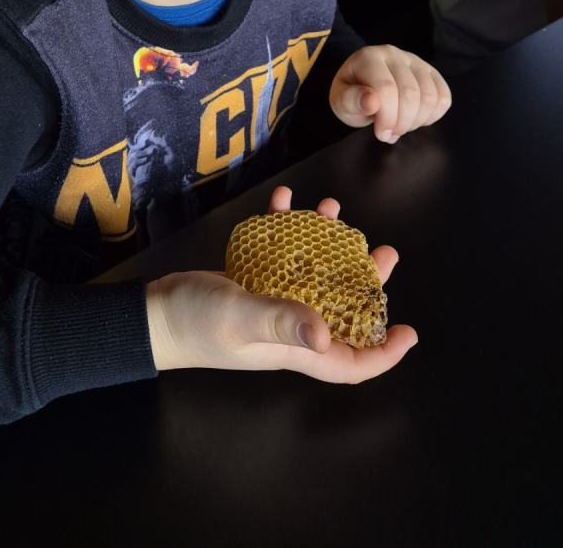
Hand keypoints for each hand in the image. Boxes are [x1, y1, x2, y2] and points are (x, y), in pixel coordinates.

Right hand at [145, 186, 416, 382]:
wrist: (153, 313)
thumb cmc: (195, 324)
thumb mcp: (239, 320)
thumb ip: (280, 321)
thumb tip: (327, 336)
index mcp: (295, 347)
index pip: (349, 362)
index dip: (383, 354)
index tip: (408, 332)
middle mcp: (289, 326)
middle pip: (341, 310)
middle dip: (366, 282)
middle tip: (382, 250)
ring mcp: (270, 301)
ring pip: (313, 274)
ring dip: (326, 244)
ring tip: (332, 211)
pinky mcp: (251, 280)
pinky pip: (278, 252)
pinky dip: (282, 226)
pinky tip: (282, 201)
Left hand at [329, 44, 450, 142]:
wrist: (363, 84)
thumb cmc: (351, 95)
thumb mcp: (339, 101)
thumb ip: (350, 101)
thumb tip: (371, 102)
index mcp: (369, 57)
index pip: (386, 88)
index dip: (387, 117)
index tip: (380, 134)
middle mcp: (394, 54)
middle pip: (411, 94)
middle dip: (401, 123)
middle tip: (389, 134)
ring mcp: (416, 61)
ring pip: (430, 97)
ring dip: (416, 121)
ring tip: (400, 127)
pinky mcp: (431, 72)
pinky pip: (444, 97)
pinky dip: (432, 116)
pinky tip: (415, 119)